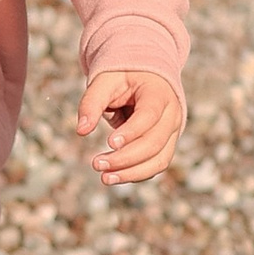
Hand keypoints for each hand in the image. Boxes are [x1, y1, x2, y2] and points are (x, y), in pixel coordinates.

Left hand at [78, 67, 184, 186]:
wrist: (144, 77)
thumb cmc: (123, 77)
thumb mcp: (105, 81)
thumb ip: (92, 102)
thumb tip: (81, 131)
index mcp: (159, 93)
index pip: (149, 115)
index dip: (131, 132)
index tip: (109, 143)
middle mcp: (171, 115)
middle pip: (154, 143)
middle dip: (126, 158)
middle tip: (97, 163)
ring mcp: (172, 132)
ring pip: (159, 160)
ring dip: (132, 173)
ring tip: (105, 178)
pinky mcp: (166, 145)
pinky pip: (155, 165)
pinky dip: (135, 174)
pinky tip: (114, 176)